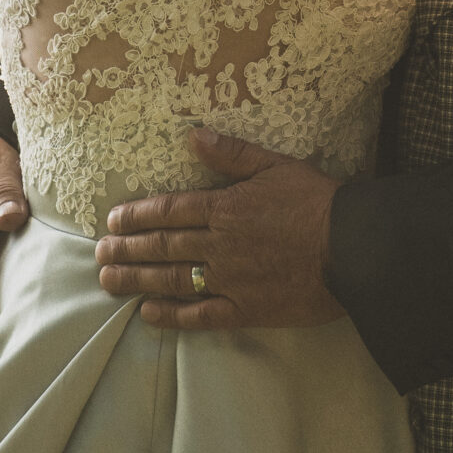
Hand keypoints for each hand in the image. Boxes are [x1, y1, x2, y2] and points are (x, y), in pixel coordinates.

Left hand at [95, 130, 342, 332]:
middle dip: (126, 249)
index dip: (137, 216)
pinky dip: (172, 316)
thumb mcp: (276, 166)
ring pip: (172, 280)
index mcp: (225, 207)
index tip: (112, 221)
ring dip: (136, 280)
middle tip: (99, 255)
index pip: (169, 211)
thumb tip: (194, 136)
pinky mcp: (245, 310)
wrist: (353, 249)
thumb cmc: (318, 203)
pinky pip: (200, 315)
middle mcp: (219, 245)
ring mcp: (229, 280)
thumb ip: (233, 154)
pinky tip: (148, 314)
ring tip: (108, 282)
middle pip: (162, 247)